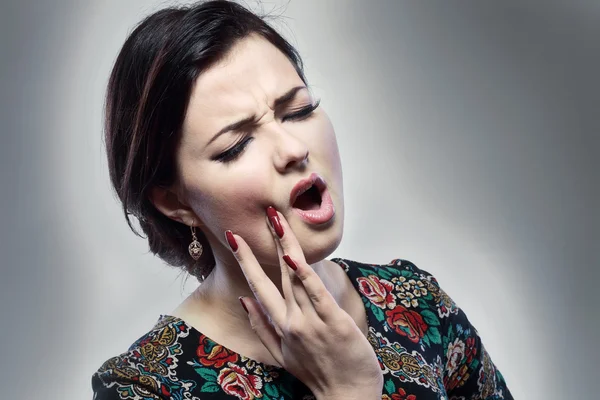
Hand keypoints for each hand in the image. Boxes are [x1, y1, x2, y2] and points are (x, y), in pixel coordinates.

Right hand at [225, 206, 382, 399]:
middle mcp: (292, 320)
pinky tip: (293, 257)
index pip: (258, 285)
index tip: (235, 237)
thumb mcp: (281, 354)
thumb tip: (244, 300)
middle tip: (264, 213)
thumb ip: (261, 327)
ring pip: (296, 277)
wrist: (346, 395)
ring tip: (278, 221)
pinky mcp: (334, 321)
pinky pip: (316, 293)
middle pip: (276, 275)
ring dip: (286, 246)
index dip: (246, 260)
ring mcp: (312, 321)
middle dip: (268, 243)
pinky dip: (304, 275)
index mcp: (280, 325)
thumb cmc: (316, 372)